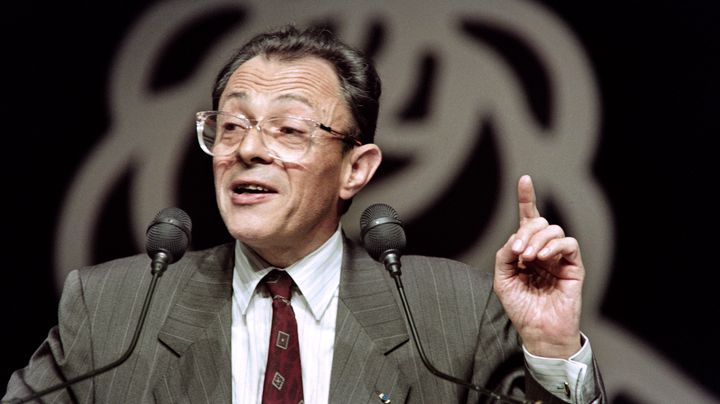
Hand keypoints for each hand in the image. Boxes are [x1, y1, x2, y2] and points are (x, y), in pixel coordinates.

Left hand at [494, 175, 583, 358]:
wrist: (539, 331)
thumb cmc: (521, 307)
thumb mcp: (502, 279)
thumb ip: (504, 254)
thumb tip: (516, 237)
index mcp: (526, 250)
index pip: (527, 219)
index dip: (526, 198)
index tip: (524, 179)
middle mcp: (544, 250)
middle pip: (539, 223)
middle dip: (526, 233)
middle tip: (518, 254)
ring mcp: (560, 257)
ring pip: (553, 230)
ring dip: (537, 240)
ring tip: (528, 259)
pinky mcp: (574, 266)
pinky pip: (569, 243)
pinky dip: (554, 246)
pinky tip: (542, 258)